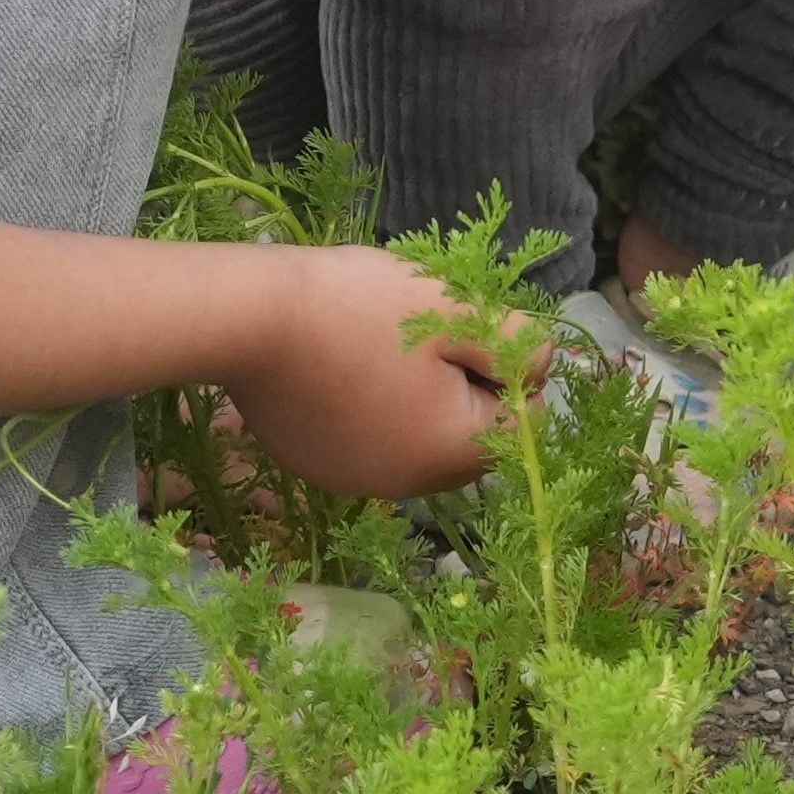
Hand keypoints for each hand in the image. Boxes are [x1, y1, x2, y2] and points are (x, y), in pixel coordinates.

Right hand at [213, 242, 508, 497]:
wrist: (251, 319)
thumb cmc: (363, 308)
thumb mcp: (459, 308)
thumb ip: (518, 343)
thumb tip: (542, 368)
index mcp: (451, 454)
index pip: (520, 422)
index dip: (504, 369)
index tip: (465, 329)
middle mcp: (407, 485)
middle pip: (468, 437)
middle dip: (461, 388)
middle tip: (423, 335)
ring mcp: (356, 480)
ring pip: (418, 439)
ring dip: (417, 399)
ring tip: (379, 346)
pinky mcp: (315, 466)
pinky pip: (369, 441)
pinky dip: (370, 410)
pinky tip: (343, 366)